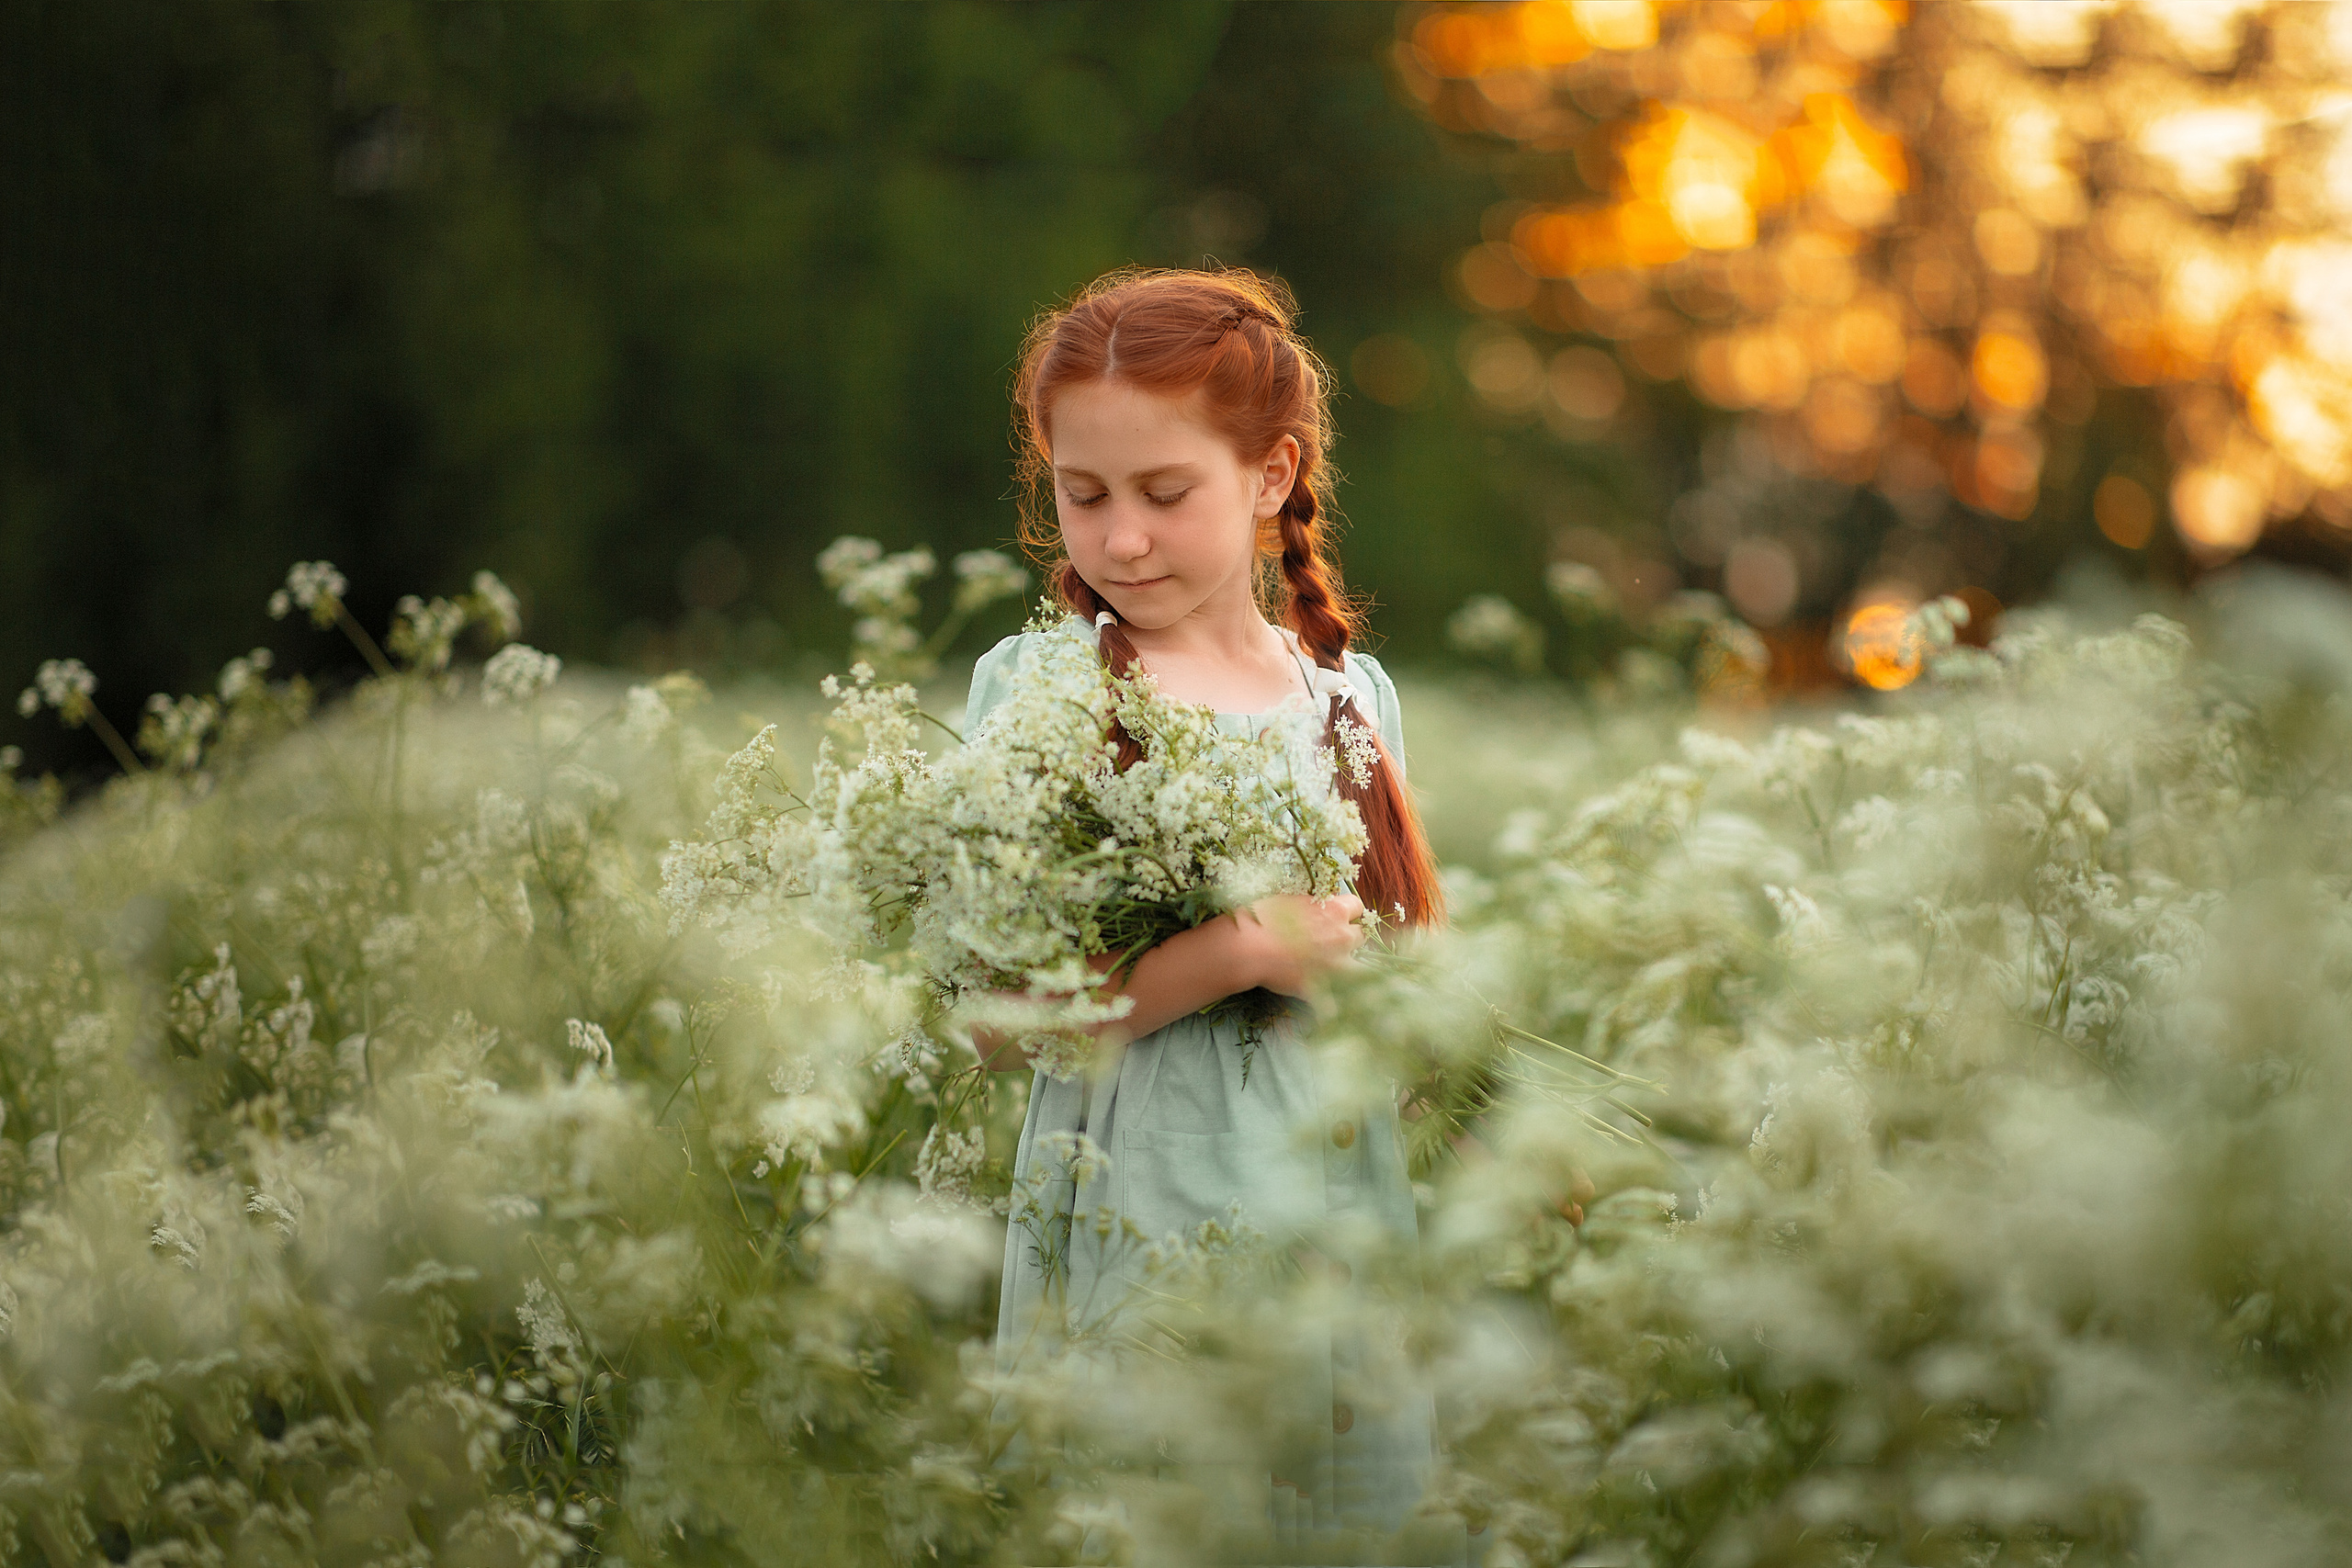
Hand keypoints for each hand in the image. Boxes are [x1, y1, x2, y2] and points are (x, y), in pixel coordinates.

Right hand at [1238, 892, 1366, 997]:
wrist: (1248, 949)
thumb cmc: (1262, 919)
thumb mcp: (1289, 901)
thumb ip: (1310, 906)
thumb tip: (1314, 909)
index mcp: (1335, 911)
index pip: (1356, 907)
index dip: (1345, 912)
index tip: (1334, 917)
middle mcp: (1342, 936)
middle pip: (1359, 935)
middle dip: (1346, 939)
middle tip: (1326, 942)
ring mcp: (1337, 965)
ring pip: (1358, 968)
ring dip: (1346, 967)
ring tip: (1327, 969)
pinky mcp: (1325, 989)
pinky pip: (1336, 1003)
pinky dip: (1328, 1003)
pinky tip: (1319, 1001)